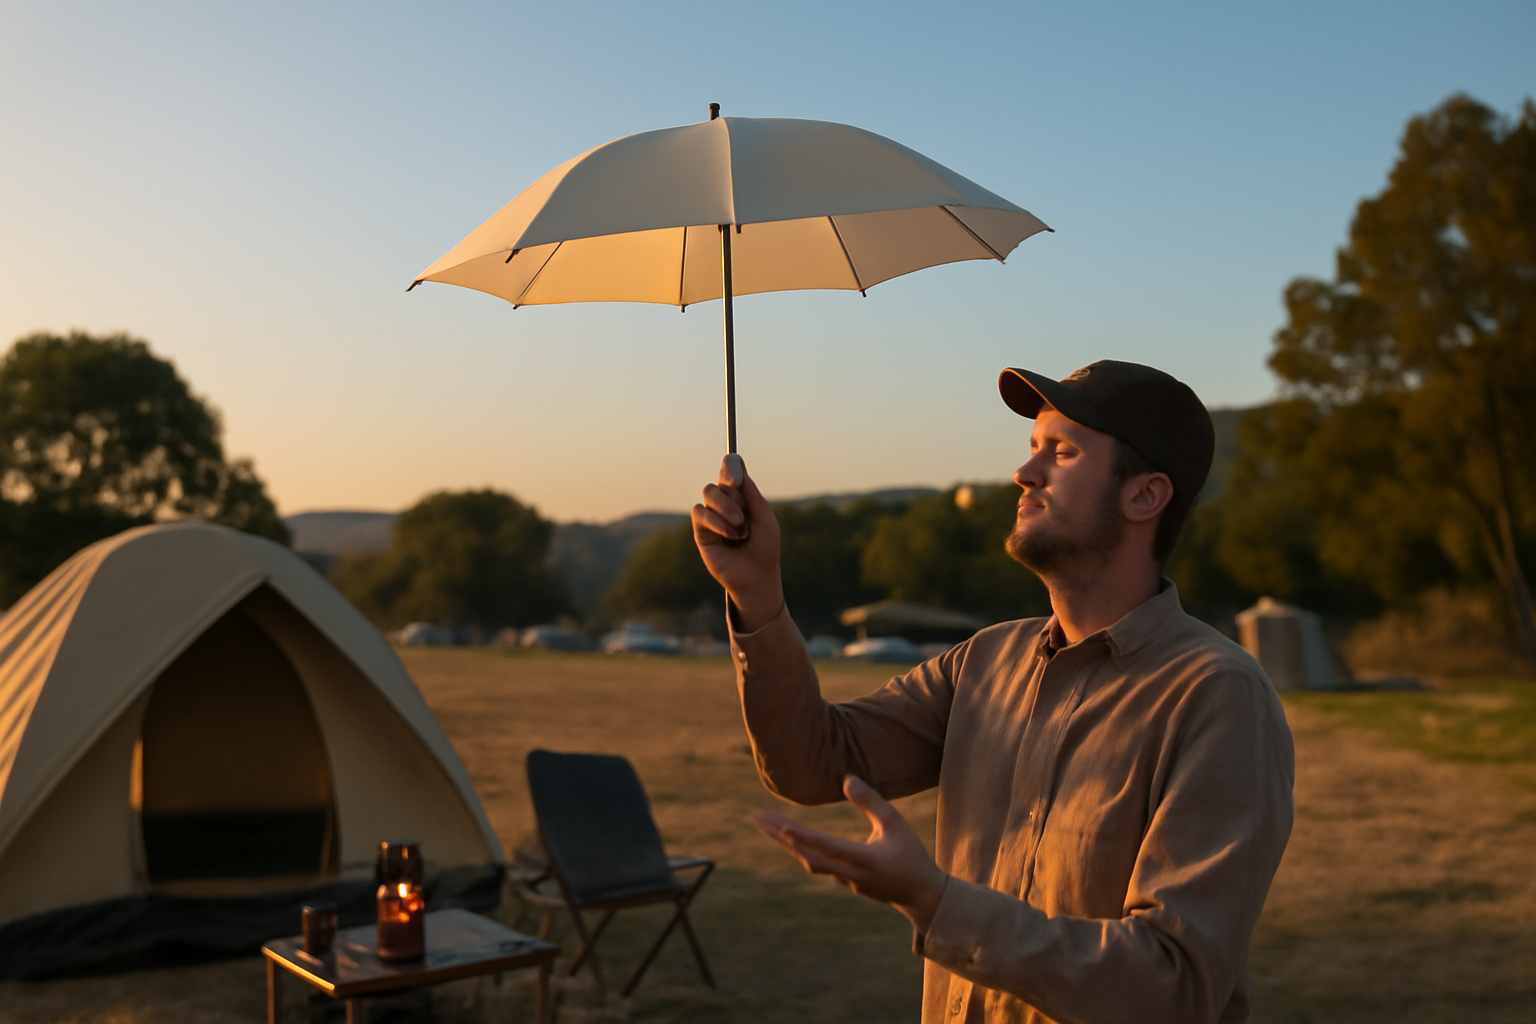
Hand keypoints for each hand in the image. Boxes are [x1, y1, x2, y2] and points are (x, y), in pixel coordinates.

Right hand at [691, 455, 783, 630]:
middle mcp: (725, 503)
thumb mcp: (765, 519)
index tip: (737, 477)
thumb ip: (753, 496)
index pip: (731, 470)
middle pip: (719, 480)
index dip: (731, 466)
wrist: (757, 577)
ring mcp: (712, 516)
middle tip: (744, 513)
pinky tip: (731, 536)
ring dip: (726, 508)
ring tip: (740, 528)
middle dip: (733, 493)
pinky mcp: (701, 531)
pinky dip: (717, 522)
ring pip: (709, 492)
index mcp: (742, 496)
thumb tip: (740, 473)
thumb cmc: (765, 548)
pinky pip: (700, 512)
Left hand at [756, 776, 947, 932]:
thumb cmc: (910, 854)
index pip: (826, 846)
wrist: (919, 894)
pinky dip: (801, 850)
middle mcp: (849, 873)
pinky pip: (817, 864)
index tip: (781, 825)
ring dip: (787, 844)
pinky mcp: (845, 882)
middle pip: (807, 855)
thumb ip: (871, 801)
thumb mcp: (895, 823)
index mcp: (863, 859)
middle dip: (781, 837)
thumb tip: (847, 778)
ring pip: (809, 861)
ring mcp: (845, 881)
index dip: (803, 836)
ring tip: (768, 826)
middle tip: (759, 818)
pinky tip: (789, 839)